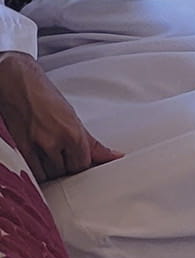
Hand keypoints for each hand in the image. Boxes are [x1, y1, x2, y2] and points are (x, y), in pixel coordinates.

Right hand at [0, 51, 121, 181]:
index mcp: (72, 133)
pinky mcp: (19, 148)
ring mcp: (34, 146)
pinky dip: (37, 169)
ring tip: (51, 154)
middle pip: (67, 171)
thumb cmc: (45, 96)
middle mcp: (54, 141)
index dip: (83, 164)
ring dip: (52, 169)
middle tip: (64, 154)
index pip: (84, 165)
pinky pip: (32, 171)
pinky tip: (39, 158)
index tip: (80, 159)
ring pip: (49, 174)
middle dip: (68, 166)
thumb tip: (113, 156)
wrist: (18, 84)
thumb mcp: (73, 118)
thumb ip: (92, 143)